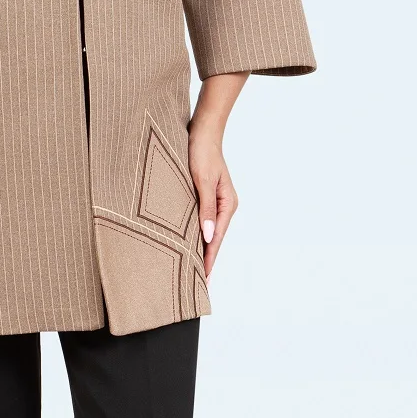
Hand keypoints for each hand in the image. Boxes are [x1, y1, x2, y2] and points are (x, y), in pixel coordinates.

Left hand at [187, 125, 238, 278]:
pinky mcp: (206, 197)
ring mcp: (216, 202)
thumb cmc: (201, 152)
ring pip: (208, 232)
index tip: (204, 280)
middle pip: (214, 239)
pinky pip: (202, 221)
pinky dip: (197, 235)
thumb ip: (205, 208)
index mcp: (228, 204)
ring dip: (201, 249)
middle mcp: (225, 206)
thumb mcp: (202, 180)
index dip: (209, 260)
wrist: (202, 131)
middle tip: (198, 286)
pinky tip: (188, 244)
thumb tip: (208, 235)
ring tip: (192, 271)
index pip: (216, 239)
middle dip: (206, 261)